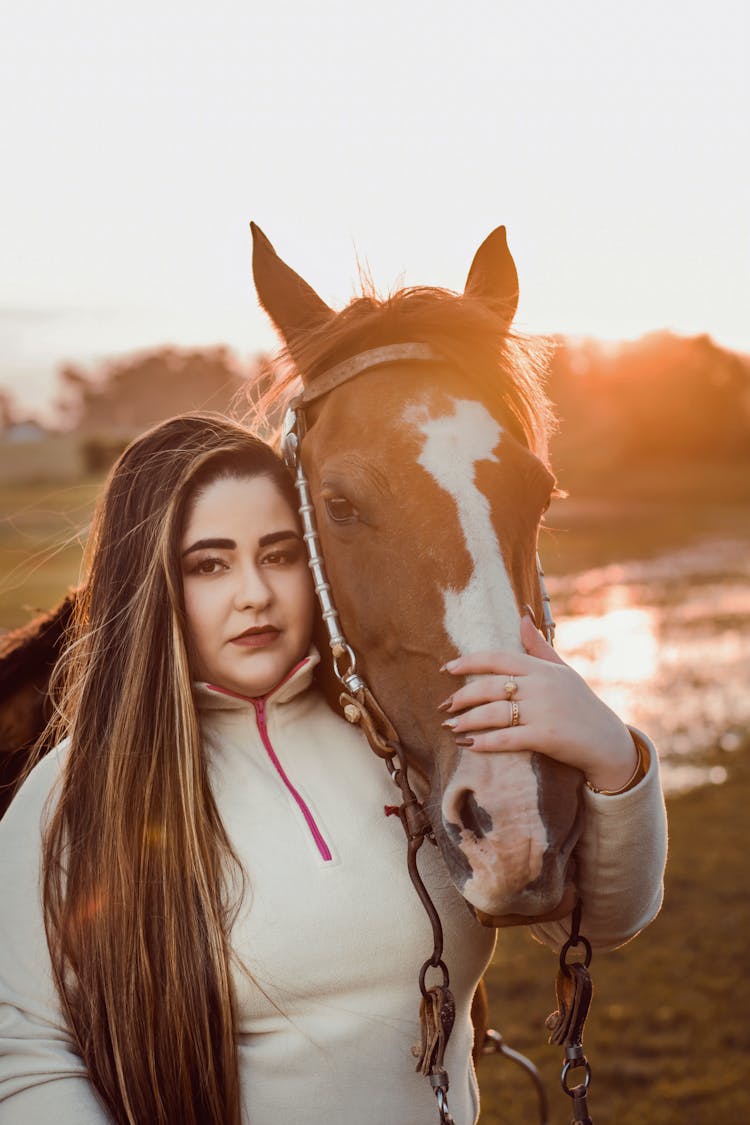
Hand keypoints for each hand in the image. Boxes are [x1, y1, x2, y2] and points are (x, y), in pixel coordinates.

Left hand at [439, 614, 638, 791]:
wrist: (608, 742)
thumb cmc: (581, 704)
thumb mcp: (563, 671)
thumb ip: (538, 647)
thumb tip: (522, 616)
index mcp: (541, 669)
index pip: (498, 658)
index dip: (469, 662)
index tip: (448, 668)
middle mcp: (540, 687)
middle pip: (489, 687)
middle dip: (462, 696)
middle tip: (444, 704)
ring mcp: (543, 712)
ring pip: (493, 714)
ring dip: (467, 720)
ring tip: (450, 726)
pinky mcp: (545, 737)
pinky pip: (506, 738)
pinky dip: (484, 742)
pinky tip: (468, 744)